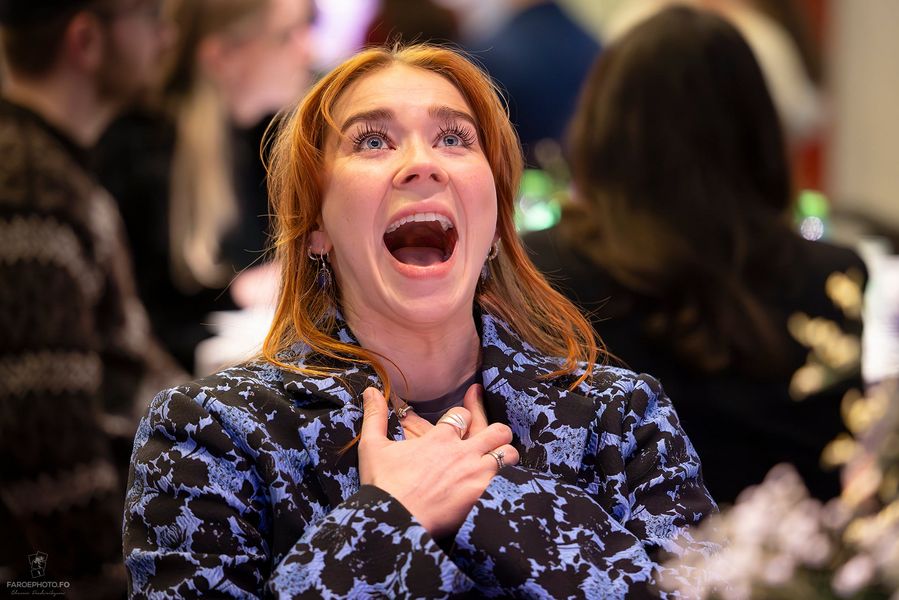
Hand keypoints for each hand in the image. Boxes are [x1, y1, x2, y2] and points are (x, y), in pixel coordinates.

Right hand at [358, 386, 519, 537]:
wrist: (393, 520)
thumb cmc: (382, 484)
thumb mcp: (373, 446)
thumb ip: (375, 416)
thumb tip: (370, 390)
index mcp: (440, 437)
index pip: (463, 415)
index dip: (465, 416)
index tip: (461, 423)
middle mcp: (463, 451)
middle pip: (496, 430)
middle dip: (497, 433)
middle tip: (494, 440)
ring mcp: (476, 473)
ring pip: (508, 454)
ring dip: (507, 456)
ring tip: (503, 461)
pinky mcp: (483, 495)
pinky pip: (509, 481)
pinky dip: (510, 481)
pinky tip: (508, 485)